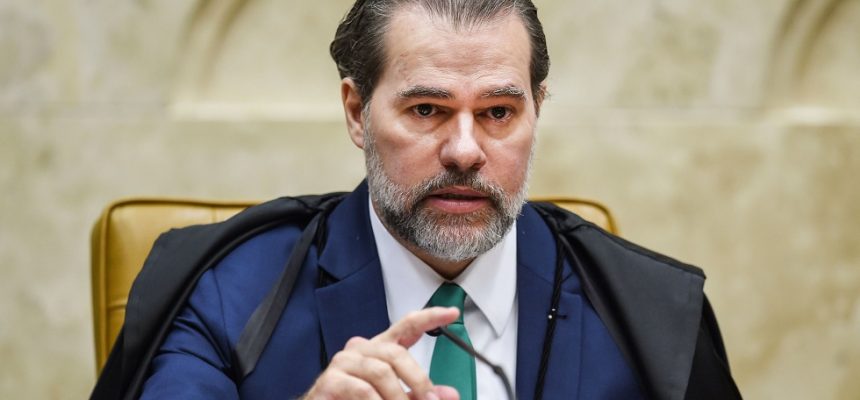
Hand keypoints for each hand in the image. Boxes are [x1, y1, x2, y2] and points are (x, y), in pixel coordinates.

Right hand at [302, 306, 460, 399]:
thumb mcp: (396, 398)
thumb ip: (419, 394)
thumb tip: (450, 395)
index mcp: (380, 350)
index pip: (407, 326)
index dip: (429, 317)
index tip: (452, 313)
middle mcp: (362, 349)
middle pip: (396, 353)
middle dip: (417, 379)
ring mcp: (344, 362)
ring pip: (381, 372)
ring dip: (398, 397)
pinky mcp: (330, 380)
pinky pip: (362, 389)